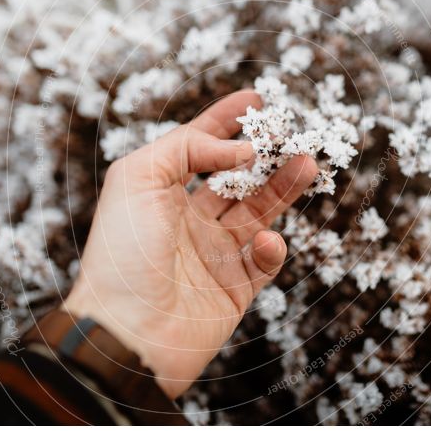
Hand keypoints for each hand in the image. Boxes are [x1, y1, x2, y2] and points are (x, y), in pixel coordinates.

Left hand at [62, 91, 317, 397]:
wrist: (127, 331)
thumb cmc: (124, 251)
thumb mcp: (139, 176)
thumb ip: (187, 146)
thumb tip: (239, 146)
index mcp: (160, 194)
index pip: (198, 148)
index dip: (224, 121)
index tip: (255, 99)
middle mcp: (187, 222)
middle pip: (237, 178)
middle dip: (265, 154)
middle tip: (293, 134)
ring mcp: (212, 256)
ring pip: (259, 212)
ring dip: (283, 186)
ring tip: (307, 163)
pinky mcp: (233, 290)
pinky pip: (263, 260)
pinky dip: (270, 247)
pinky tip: (263, 241)